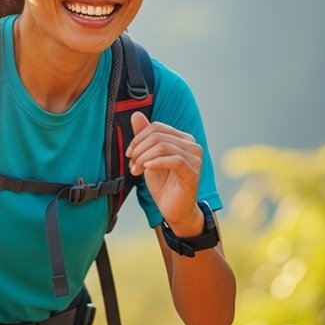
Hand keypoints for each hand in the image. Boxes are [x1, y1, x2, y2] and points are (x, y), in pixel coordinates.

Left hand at [127, 111, 202, 232]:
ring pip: (163, 146)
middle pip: (158, 135)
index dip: (139, 138)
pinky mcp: (193, 172)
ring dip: (144, 158)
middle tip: (132, 164)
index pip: (157, 127)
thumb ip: (144, 137)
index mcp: (182, 139)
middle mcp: (192, 145)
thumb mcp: (149, 158)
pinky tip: (147, 170)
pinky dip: (156, 163)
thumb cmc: (164, 185)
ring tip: (137, 170)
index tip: (129, 154)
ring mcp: (195, 158)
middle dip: (140, 149)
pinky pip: (173, 160)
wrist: (174, 210)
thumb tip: (136, 114)